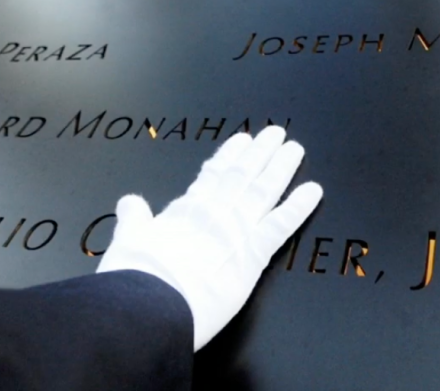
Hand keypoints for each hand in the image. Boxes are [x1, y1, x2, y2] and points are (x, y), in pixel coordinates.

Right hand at [96, 126, 322, 349]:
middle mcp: (215, 214)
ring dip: (281, 168)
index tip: (242, 141)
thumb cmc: (136, 280)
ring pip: (264, 190)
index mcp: (185, 211)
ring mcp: (237, 230)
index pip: (212, 176)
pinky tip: (313, 190)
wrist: (149, 306)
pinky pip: (282, 225)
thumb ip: (132, 219)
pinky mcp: (254, 255)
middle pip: (243, 176)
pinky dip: (299, 206)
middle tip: (276, 133)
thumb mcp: (126, 242)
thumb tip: (129, 202)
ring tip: (294, 148)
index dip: (229, 156)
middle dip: (260, 153)